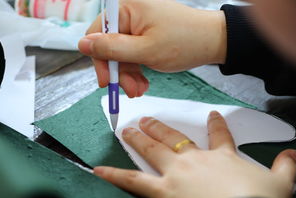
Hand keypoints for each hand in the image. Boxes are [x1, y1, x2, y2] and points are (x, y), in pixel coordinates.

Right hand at [78, 0, 226, 97]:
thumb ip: (112, 49)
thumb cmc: (186, 41)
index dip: (100, 60)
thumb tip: (82, 44)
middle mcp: (130, 13)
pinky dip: (136, 70)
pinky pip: (132, 54)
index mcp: (127, 8)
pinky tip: (144, 82)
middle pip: (109, 46)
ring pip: (121, 54)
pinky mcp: (145, 34)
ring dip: (128, 75)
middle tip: (129, 91)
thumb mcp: (145, 50)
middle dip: (119, 72)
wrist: (213, 42)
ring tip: (140, 89)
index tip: (108, 82)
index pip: (98, 33)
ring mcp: (138, 24)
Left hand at [94, 111, 295, 197]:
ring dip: (138, 139)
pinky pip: (133, 181)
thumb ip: (285, 167)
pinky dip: (115, 175)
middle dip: (160, 126)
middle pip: (175, 137)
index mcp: (223, 157)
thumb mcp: (280, 184)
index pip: (220, 136)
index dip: (216, 125)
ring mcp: (176, 173)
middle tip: (148, 118)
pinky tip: (98, 170)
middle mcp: (196, 160)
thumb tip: (293, 155)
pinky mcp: (162, 191)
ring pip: (152, 150)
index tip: (212, 117)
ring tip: (126, 130)